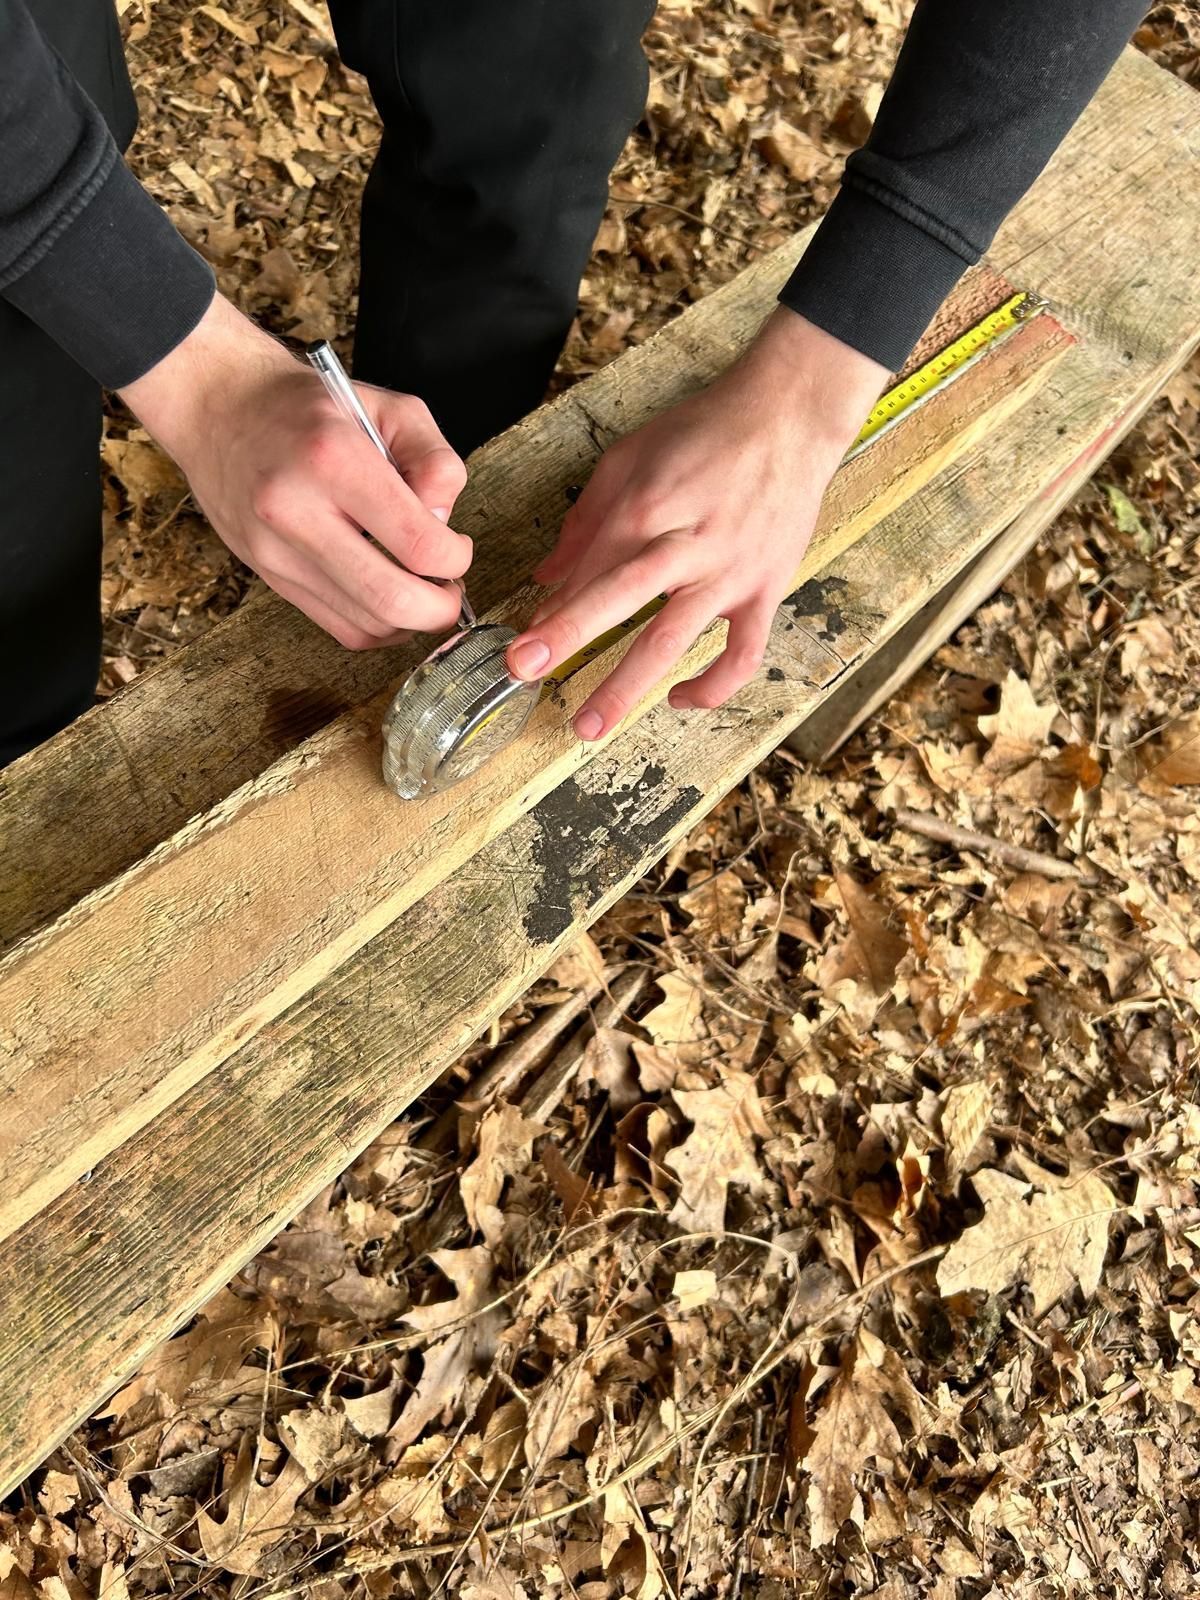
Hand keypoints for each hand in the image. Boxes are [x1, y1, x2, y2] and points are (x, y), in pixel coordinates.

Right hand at [119, 294, 470, 647]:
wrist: (218, 408)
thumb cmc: (306, 406)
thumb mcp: (388, 406)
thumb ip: (434, 460)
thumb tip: (444, 523)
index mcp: (332, 458)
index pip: (417, 544)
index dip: (456, 559)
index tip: (458, 548)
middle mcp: (296, 511)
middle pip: (392, 601)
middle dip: (440, 608)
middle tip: (451, 589)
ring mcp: (276, 552)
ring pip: (367, 625)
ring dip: (410, 620)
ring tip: (421, 588)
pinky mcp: (269, 577)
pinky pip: (340, 628)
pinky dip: (378, 626)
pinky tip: (389, 598)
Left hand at [505, 307, 886, 738]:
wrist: (789, 415)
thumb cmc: (705, 431)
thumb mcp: (630, 458)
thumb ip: (586, 520)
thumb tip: (547, 573)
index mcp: (645, 508)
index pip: (587, 567)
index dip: (550, 607)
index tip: (519, 643)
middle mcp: (684, 545)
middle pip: (620, 599)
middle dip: (569, 635)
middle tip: (524, 671)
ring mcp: (727, 573)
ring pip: (672, 638)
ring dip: (626, 686)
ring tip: (589, 728)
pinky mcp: (764, 591)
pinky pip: (741, 653)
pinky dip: (713, 686)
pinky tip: (679, 700)